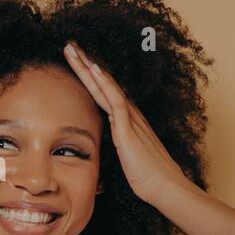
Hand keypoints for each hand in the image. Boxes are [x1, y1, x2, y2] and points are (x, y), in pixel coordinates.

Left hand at [63, 41, 192, 202]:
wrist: (165, 188)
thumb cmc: (147, 178)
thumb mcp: (124, 159)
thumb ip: (115, 149)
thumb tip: (101, 149)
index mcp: (126, 121)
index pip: (103, 93)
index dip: (88, 77)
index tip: (74, 62)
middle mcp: (129, 115)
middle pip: (103, 84)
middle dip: (85, 64)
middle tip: (69, 45)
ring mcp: (131, 120)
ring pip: (106, 87)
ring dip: (89, 67)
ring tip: (74, 50)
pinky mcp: (129, 131)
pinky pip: (116, 102)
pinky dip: (106, 85)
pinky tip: (95, 70)